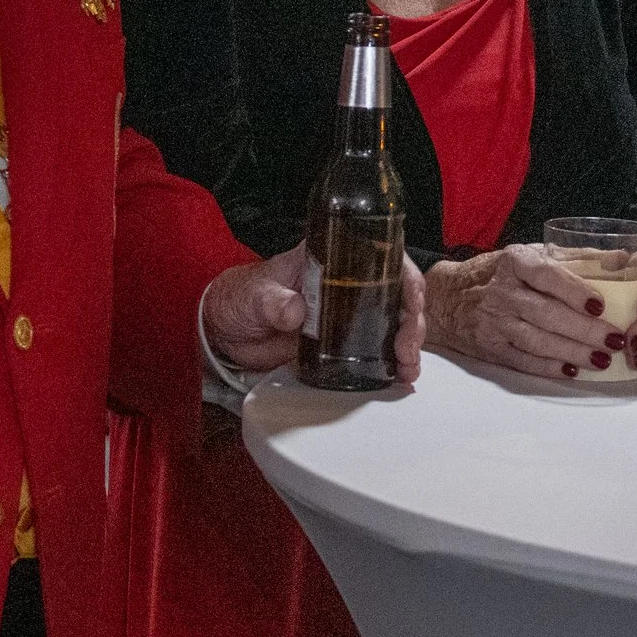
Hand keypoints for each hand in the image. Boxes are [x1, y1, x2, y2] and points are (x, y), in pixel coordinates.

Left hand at [203, 244, 426, 383]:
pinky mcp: (340, 344)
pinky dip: (390, 364)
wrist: (225, 329)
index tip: (411, 301)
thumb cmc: (241, 297)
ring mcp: (347, 315)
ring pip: (392, 324)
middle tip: (405, 348)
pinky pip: (373, 351)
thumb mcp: (256, 294)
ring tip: (406, 369)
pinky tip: (398, 377)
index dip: (406, 278)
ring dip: (406, 346)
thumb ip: (275, 301)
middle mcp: (347, 284)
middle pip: (397, 295)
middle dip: (411, 322)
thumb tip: (296, 310)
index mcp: (333, 259)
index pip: (383, 259)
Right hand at [427, 245, 636, 379]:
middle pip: (546, 313)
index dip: (574, 290)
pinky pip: (523, 360)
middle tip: (615, 340)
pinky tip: (573, 372)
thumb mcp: (535, 254)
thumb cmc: (506, 273)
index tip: (601, 304)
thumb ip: (579, 256)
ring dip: (573, 353)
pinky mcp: (491, 347)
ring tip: (603, 360)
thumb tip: (624, 258)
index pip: (546, 275)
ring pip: (537, 340)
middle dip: (584, 330)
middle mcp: (502, 290)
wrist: (452, 297)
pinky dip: (549, 368)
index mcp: (515, 261)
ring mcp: (494, 321)